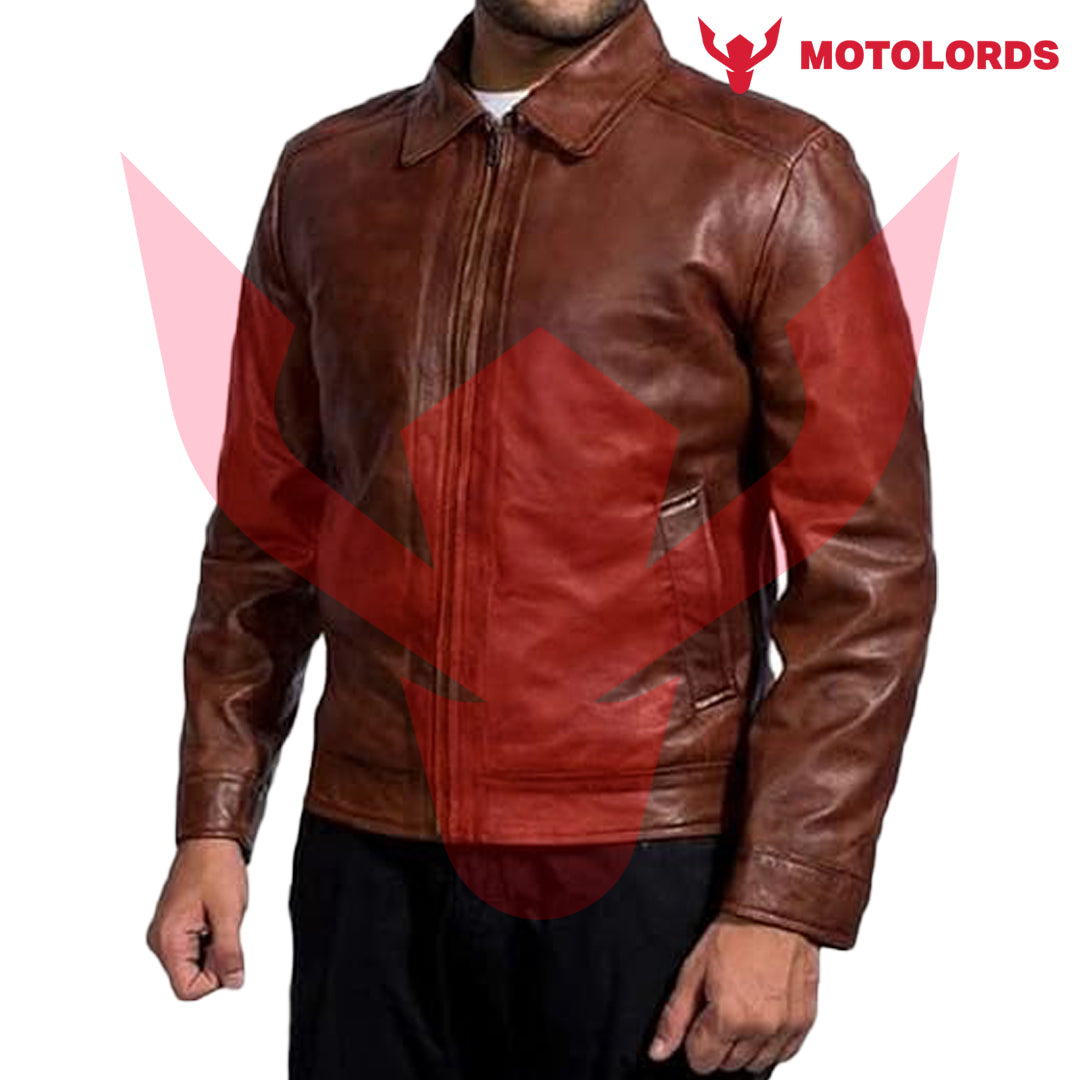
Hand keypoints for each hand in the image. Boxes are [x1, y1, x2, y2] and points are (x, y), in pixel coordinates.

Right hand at [146, 838, 248, 999]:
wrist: (209, 840)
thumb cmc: (215, 866)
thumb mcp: (229, 913)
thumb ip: (230, 952)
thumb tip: (233, 982)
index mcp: (168, 939)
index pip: (186, 989)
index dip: (214, 980)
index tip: (229, 957)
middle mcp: (160, 939)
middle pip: (189, 977)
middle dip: (215, 962)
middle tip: (226, 930)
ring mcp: (166, 932)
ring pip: (194, 962)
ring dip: (214, 948)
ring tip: (221, 919)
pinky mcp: (175, 925)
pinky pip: (194, 947)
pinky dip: (210, 938)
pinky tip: (215, 918)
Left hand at [648, 912, 818, 1073]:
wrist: (776, 912)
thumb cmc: (736, 932)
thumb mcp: (694, 969)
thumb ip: (675, 1016)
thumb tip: (658, 1051)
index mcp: (730, 1017)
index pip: (702, 1062)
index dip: (695, 1042)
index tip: (698, 1023)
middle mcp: (761, 1029)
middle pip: (729, 1064)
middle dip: (718, 1043)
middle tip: (719, 1007)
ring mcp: (786, 1028)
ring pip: (756, 1063)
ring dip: (744, 1045)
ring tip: (741, 1007)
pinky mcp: (806, 1022)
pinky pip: (784, 1053)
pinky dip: (770, 1042)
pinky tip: (761, 1014)